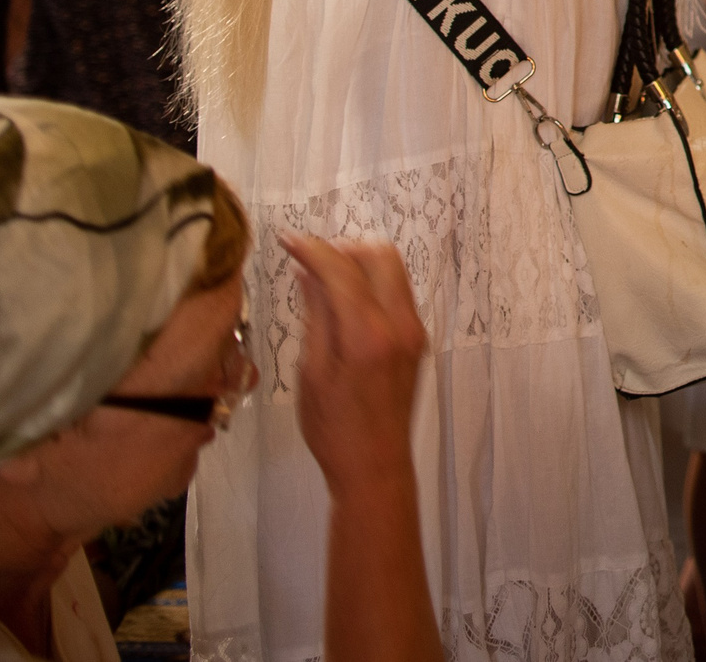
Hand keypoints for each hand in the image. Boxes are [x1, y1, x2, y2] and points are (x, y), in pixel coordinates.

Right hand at [283, 234, 426, 500]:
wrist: (374, 465)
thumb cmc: (333, 428)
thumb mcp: (311, 371)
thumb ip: (315, 314)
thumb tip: (306, 271)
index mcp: (368, 335)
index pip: (342, 269)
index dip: (312, 248)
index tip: (288, 239)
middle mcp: (400, 325)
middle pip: (381, 255)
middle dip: (343, 248)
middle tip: (310, 258)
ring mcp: (415, 331)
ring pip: (394, 270)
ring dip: (360, 263)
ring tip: (323, 278)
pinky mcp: (417, 340)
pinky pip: (398, 293)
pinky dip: (372, 283)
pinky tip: (343, 299)